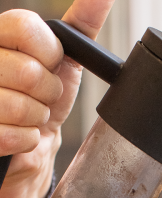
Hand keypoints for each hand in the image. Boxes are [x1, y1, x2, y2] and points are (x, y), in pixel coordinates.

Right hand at [0, 0, 115, 197]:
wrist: (36, 144)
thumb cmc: (47, 99)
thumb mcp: (68, 59)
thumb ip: (82, 26)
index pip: (23, 26)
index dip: (49, 52)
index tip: (51, 65)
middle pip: (27, 71)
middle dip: (49, 92)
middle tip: (42, 97)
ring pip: (23, 106)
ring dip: (38, 118)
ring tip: (32, 116)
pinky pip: (18, 136)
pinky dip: (29, 140)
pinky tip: (22, 136)